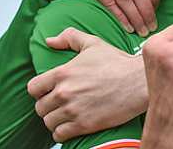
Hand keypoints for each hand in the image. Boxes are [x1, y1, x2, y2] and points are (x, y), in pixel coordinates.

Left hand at [26, 28, 148, 141]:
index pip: (33, 88)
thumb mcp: (93, 44)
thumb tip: (49, 41)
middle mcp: (64, 92)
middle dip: (48, 107)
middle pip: (40, 108)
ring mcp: (73, 110)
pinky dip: (62, 133)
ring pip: (48, 122)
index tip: (48, 92)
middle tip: (60, 105)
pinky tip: (70, 127)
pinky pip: (59, 135)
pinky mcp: (84, 125)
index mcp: (63, 73)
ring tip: (65, 116)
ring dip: (55, 120)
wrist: (139, 82)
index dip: (39, 91)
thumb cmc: (118, 62)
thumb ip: (69, 38)